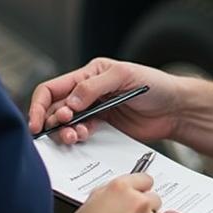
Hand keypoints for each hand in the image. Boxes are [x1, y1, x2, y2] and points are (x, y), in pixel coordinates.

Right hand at [28, 57, 183, 145]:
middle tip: (66, 129)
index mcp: (88, 74)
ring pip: (66, 125)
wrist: (175, 109)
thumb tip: (70, 102)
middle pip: (54, 109)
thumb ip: (94, 87)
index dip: (39, 105)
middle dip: (53, 122)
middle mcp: (87, 92)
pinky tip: (85, 138)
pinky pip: (82, 134)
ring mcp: (94, 111)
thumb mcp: (124, 76)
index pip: (52, 88)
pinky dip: (78, 138)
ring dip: (65, 132)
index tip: (37, 123)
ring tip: (76, 137)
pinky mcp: (103, 128)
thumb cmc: (155, 85)